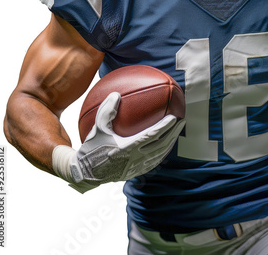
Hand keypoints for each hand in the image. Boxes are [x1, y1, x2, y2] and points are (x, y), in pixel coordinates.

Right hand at [67, 92, 184, 192]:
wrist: (86, 174)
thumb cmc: (91, 149)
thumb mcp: (97, 128)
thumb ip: (107, 110)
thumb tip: (116, 94)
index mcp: (127, 148)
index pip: (152, 135)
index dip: (165, 126)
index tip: (174, 117)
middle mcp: (135, 159)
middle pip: (161, 145)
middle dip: (174, 133)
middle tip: (182, 121)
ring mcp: (137, 167)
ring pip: (160, 154)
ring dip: (170, 142)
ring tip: (177, 132)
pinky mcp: (136, 173)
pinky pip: (154, 161)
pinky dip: (162, 152)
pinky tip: (165, 144)